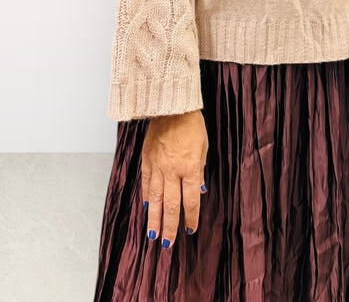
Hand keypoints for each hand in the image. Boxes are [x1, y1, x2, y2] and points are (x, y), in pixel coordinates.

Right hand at [141, 109, 208, 247]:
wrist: (171, 105)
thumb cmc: (192, 124)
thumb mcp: (203, 147)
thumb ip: (200, 170)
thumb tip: (198, 191)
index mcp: (190, 167)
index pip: (190, 200)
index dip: (191, 218)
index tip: (190, 230)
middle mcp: (172, 169)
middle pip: (170, 204)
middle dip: (169, 226)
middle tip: (167, 243)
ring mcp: (157, 165)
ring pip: (154, 198)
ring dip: (153, 218)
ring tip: (152, 234)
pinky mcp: (146, 158)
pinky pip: (145, 182)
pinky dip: (145, 196)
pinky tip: (145, 208)